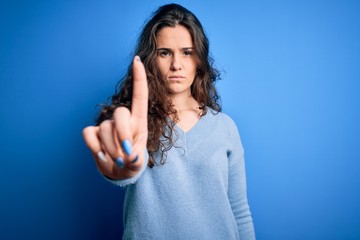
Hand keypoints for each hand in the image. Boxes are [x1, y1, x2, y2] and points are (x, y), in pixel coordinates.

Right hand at [82, 56, 147, 179]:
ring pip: (105, 128)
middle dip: (122, 133)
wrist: (119, 172)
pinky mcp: (92, 134)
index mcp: (139, 122)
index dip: (139, 78)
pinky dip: (94, 147)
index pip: (139, 96)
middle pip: (120, 113)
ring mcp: (106, 126)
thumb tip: (130, 156)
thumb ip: (136, 160)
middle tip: (126, 153)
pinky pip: (89, 134)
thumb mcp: (138, 163)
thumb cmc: (132, 163)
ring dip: (111, 148)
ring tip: (118, 160)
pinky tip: (101, 155)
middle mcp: (123, 120)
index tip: (137, 60)